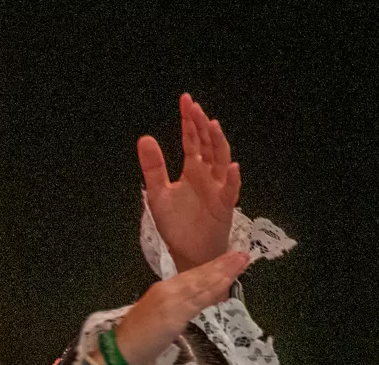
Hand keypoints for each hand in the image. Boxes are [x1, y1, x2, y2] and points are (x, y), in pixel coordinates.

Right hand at [110, 249, 251, 364]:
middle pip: (200, 276)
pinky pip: (198, 301)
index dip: (213, 265)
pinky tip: (227, 282)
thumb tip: (199, 300)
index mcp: (163, 289)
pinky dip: (213, 290)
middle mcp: (167, 290)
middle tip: (244, 255)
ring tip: (241, 263)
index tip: (232, 258)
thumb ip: (177, 305)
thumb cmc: (136, 337)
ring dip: (223, 273)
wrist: (119, 351)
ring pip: (201, 285)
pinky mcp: (173, 316)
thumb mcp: (157, 314)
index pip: (193, 275)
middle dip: (223, 265)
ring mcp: (170, 302)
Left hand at [139, 94, 240, 272]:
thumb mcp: (158, 193)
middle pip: (208, 144)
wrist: (188, 251)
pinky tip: (233, 168)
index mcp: (192, 169)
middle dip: (201, 125)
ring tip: (213, 126)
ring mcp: (218, 188)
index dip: (189, 121)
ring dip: (219, 143)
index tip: (185, 101)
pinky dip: (233, 179)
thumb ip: (153, 167)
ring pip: (222, 161)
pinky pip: (231, 190)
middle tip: (195, 107)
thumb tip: (145, 138)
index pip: (192, 139)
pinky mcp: (224, 206)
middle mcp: (208, 174)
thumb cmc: (177, 223)